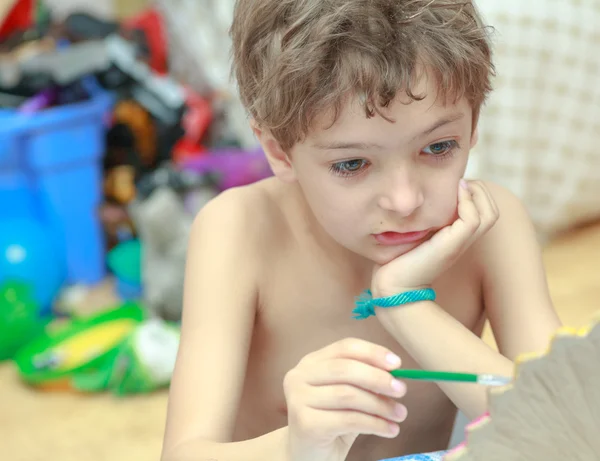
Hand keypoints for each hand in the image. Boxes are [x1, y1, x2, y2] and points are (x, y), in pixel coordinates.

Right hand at [284, 338, 407, 460]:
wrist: (308, 455)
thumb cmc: (331, 422)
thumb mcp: (348, 397)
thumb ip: (365, 383)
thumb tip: (396, 376)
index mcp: (311, 362)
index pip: (345, 347)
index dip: (372, 352)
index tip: (397, 364)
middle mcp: (299, 376)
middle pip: (345, 369)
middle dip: (378, 378)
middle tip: (402, 390)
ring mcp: (298, 399)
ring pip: (348, 395)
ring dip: (380, 405)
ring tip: (400, 415)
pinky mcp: (305, 423)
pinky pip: (348, 420)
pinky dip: (375, 424)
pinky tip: (390, 429)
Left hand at [372, 180, 498, 297]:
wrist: (393, 286)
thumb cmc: (396, 260)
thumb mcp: (412, 233)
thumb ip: (421, 217)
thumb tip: (416, 195)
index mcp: (457, 236)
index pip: (484, 209)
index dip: (475, 191)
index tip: (453, 182)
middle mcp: (463, 240)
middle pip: (492, 209)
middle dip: (480, 189)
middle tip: (458, 181)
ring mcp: (459, 243)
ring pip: (489, 212)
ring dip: (476, 192)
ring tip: (458, 185)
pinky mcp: (451, 245)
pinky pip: (472, 219)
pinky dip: (467, 202)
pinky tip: (451, 195)